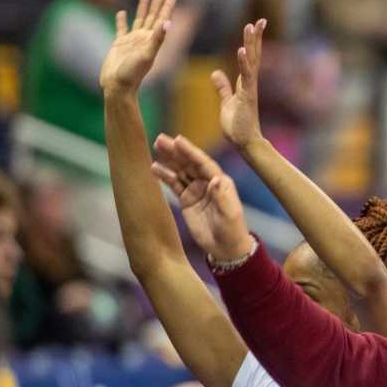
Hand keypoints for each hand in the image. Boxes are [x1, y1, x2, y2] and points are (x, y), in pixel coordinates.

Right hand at [101, 0, 176, 94]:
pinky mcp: (119, 44)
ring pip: (139, 18)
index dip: (167, 7)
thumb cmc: (132, 74)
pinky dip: (122, 20)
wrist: (117, 87)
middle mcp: (144, 39)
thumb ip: (157, 39)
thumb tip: (168, 22)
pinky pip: (121, 28)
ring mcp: (132, 41)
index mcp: (152, 40)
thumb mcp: (147, 55)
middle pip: (152, 15)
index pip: (162, 19)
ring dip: (143, 5)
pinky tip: (121, 12)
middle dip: (156, 1)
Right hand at [150, 134, 253, 263]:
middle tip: (160, 139)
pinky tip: (154, 168)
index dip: (191, 152)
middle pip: (190, 163)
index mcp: (221, 182)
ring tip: (155, 147)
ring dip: (169, 160)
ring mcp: (196, 189)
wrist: (225, 247)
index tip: (178, 140)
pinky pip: (174, 184)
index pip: (203, 163)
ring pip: (180, 171)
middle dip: (176, 151)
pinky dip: (164, 176)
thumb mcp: (229, 213)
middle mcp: (208, 182)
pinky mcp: (187, 199)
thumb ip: (222, 196)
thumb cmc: (232, 230)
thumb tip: (216, 179)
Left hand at [211, 19, 264, 148]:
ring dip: (251, 44)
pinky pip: (246, 76)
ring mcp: (250, 89)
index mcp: (245, 83)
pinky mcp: (247, 97)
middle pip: (254, 55)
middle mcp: (250, 83)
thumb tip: (215, 72)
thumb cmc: (237, 126)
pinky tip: (242, 50)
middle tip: (260, 20)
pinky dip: (244, 63)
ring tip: (251, 27)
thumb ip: (222, 87)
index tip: (254, 26)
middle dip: (256, 38)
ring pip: (252, 62)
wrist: (245, 143)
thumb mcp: (226, 102)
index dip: (252, 42)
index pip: (249, 58)